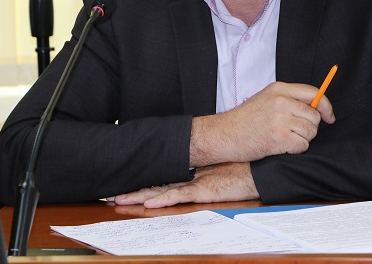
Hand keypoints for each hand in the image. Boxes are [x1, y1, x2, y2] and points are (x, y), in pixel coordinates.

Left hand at [110, 162, 257, 208]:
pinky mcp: (205, 190)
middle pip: (156, 184)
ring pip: (162, 190)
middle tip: (111, 194)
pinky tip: (150, 204)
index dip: (143, 183)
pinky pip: (180, 195)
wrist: (261, 167)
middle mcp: (190, 176)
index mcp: (192, 173)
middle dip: (133, 190)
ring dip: (140, 195)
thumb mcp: (222, 173)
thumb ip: (207, 175)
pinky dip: (164, 200)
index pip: (162, 179)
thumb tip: (195, 179)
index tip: (124, 187)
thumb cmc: (244, 169)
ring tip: (119, 199)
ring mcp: (196, 182)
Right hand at [190, 81, 334, 165]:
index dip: (325, 106)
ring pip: (310, 132)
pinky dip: (295, 150)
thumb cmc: (244, 120)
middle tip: (294, 132)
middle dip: (310, 128)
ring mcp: (280, 119)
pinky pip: (302, 146)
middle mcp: (281, 101)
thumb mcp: (266, 99)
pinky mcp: (278, 137)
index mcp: (279, 89)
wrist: (224, 134)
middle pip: (314, 116)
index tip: (329, 117)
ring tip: (285, 138)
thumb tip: (316, 108)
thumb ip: (289, 100)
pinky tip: (281, 146)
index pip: (314, 93)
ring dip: (302, 140)